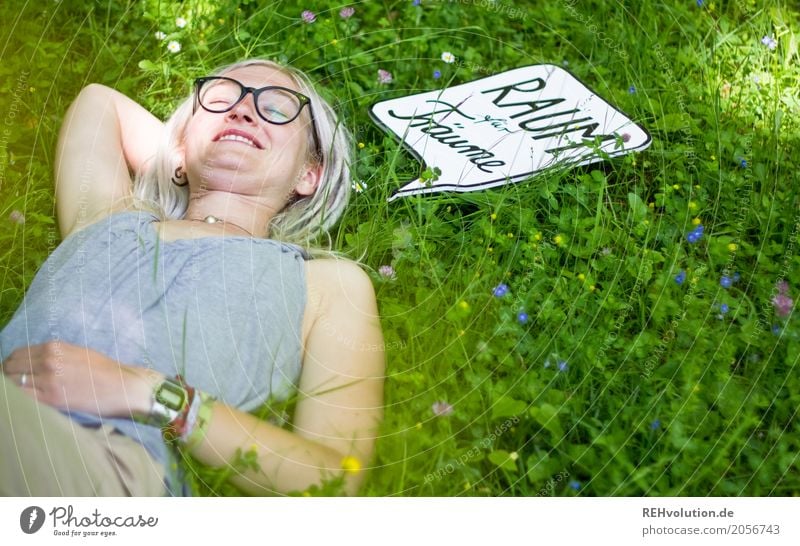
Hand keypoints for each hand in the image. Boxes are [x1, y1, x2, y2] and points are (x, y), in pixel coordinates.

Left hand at [1, 341, 159, 418]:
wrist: (121, 386)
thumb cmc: (103, 370)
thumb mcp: (77, 352)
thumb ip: (54, 355)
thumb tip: (32, 362)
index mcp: (54, 347)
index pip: (17, 354)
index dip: (12, 364)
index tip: (13, 372)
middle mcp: (48, 361)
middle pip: (11, 368)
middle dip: (9, 375)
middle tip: (16, 384)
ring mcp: (48, 380)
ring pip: (13, 383)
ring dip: (13, 388)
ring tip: (21, 394)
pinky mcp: (51, 399)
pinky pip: (21, 397)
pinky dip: (17, 398)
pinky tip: (23, 402)